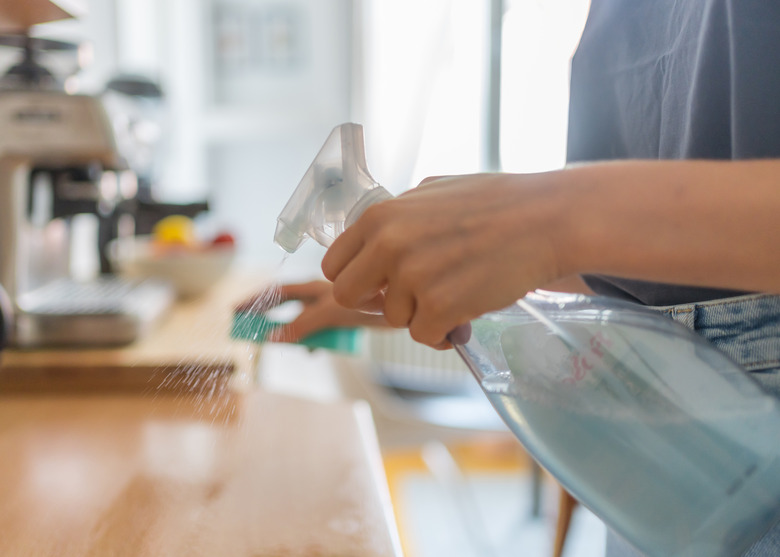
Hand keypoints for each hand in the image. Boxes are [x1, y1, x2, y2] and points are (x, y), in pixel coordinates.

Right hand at [236, 280, 388, 342]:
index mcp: (315, 287)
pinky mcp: (345, 318)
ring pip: (304, 320)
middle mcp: (321, 294)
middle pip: (287, 306)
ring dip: (294, 332)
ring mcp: (333, 306)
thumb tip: (272, 339)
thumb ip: (301, 325)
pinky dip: (315, 340)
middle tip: (248, 332)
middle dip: (268, 318)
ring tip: (287, 344)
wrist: (402, 305)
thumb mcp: (330, 313)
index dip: (255, 300)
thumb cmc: (369, 302)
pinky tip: (315, 350)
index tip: (234, 311)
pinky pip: (322, 330)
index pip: (277, 292)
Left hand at [321, 173, 566, 347]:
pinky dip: (443, 331)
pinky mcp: (438, 307)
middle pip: (346, 297)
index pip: (336, 264)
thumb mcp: (432, 193)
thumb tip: (375, 240)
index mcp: (380, 217)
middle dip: (375, 303)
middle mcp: (387, 246)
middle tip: (408, 299)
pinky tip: (465, 313)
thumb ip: (397, 218)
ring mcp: (411, 278)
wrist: (545, 220)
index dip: (356, 278)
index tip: (377, 283)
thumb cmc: (497, 203)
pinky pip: (424, 336)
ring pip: (393, 318)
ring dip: (421, 313)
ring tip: (456, 292)